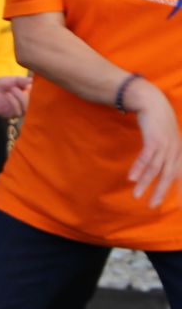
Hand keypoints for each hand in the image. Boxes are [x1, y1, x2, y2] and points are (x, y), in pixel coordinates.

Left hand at [0, 75, 30, 120]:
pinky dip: (13, 103)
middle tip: (14, 87)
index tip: (20, 83)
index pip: (28, 99)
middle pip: (26, 106)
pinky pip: (13, 113)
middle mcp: (18, 107)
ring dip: (18, 99)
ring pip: (22, 111)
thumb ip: (21, 80)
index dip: (26, 91)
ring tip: (10, 90)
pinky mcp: (5, 115)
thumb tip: (31, 80)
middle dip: (22, 96)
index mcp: (21, 99)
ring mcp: (11, 112)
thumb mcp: (11, 80)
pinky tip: (7, 94)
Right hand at [125, 79, 181, 208]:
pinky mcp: (154, 139)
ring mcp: (166, 145)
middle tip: (153, 206)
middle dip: (160, 192)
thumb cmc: (157, 121)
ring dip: (145, 184)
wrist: (151, 102)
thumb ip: (166, 152)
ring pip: (156, 169)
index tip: (176, 205)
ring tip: (136, 196)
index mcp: (180, 152)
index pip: (181, 175)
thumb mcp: (166, 138)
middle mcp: (175, 151)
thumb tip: (160, 166)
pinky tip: (131, 178)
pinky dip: (139, 169)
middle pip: (168, 176)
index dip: (180, 190)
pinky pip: (146, 158)